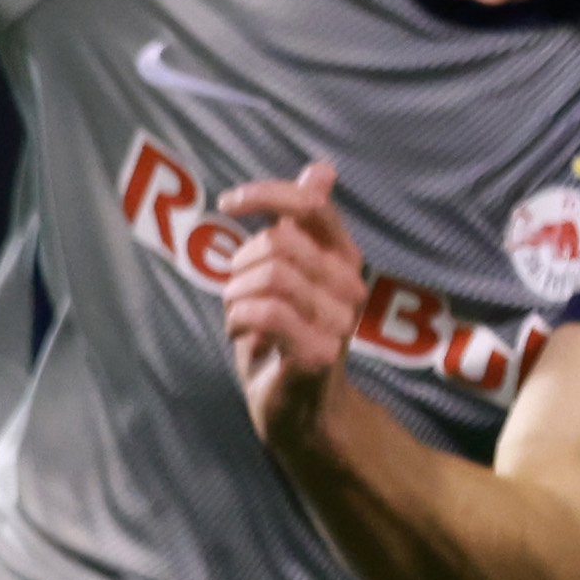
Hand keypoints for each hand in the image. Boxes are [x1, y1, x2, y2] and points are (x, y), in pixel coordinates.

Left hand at [215, 159, 364, 450]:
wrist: (299, 410)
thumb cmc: (285, 337)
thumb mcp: (289, 273)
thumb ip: (301, 224)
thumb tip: (322, 169)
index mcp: (343, 257)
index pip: (311, 205)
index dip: (266, 194)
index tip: (229, 204)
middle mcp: (350, 284)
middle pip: (278, 242)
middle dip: (239, 264)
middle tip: (237, 293)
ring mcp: (339, 320)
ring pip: (269, 276)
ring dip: (236, 296)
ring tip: (241, 317)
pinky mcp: (319, 352)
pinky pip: (266, 312)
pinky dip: (238, 319)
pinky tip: (240, 333)